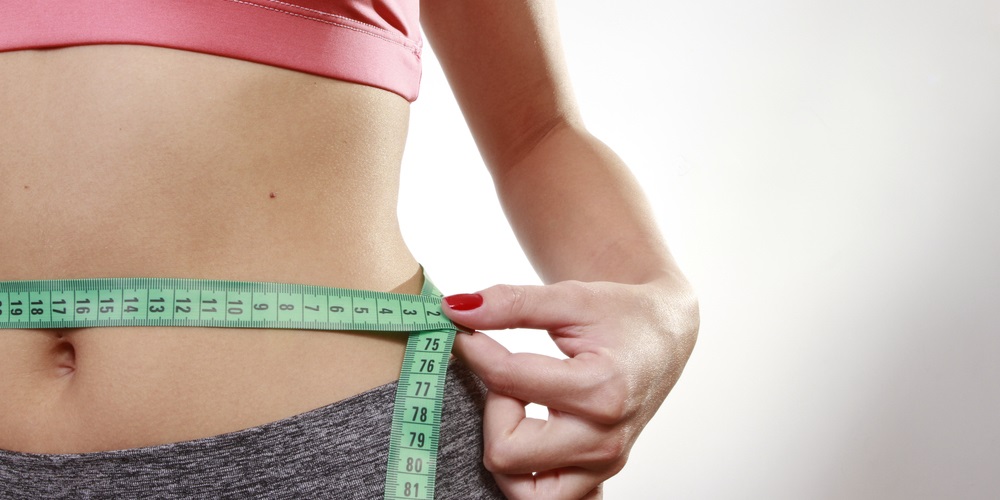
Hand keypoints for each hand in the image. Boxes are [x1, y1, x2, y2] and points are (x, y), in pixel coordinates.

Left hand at [443, 278, 698, 498]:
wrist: (662, 336)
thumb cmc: (621, 315)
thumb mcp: (570, 297)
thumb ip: (513, 303)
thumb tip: (455, 308)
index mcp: (603, 389)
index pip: (508, 381)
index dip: (475, 352)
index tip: (466, 334)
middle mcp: (604, 438)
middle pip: (505, 451)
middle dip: (492, 408)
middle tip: (506, 376)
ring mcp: (603, 464)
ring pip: (521, 491)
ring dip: (504, 448)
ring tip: (517, 408)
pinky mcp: (597, 477)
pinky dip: (528, 476)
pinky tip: (530, 438)